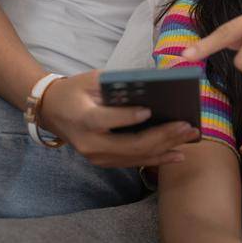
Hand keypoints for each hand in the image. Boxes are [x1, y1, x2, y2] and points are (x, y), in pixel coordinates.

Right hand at [35, 70, 197, 168]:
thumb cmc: (74, 91)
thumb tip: (152, 86)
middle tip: (187, 126)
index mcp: (84, 119)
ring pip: (137, 157)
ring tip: (189, 137)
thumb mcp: (90, 80)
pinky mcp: (105, 162)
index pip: (109, 120)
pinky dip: (158, 159)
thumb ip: (116, 83)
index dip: (129, 117)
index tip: (151, 110)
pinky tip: (177, 154)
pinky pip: (134, 162)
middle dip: (163, 136)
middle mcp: (91, 144)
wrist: (52, 112)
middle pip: (132, 144)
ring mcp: (97, 157)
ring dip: (166, 148)